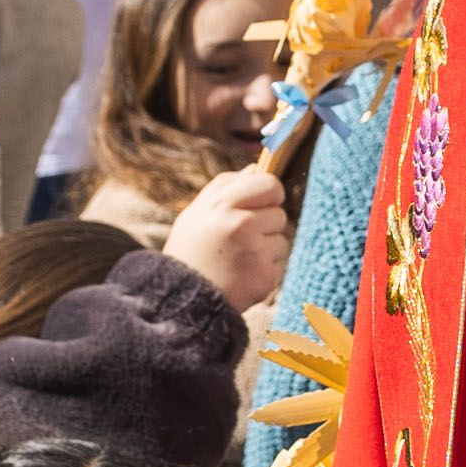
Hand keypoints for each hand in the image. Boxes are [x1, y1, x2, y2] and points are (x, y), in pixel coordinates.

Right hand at [162, 156, 291, 311]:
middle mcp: (242, 225)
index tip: (260, 205)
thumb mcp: (196, 213)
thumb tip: (255, 168)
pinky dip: (265, 270)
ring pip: (282, 240)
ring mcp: (256, 252)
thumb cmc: (191, 251)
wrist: (183, 299)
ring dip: (267, 249)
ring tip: (239, 259)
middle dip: (266, 224)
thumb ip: (225, 186)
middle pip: (279, 213)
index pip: (270, 184)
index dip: (269, 194)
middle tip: (241, 238)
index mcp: (223, 204)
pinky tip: (242, 275)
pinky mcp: (266, 276)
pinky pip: (279, 264)